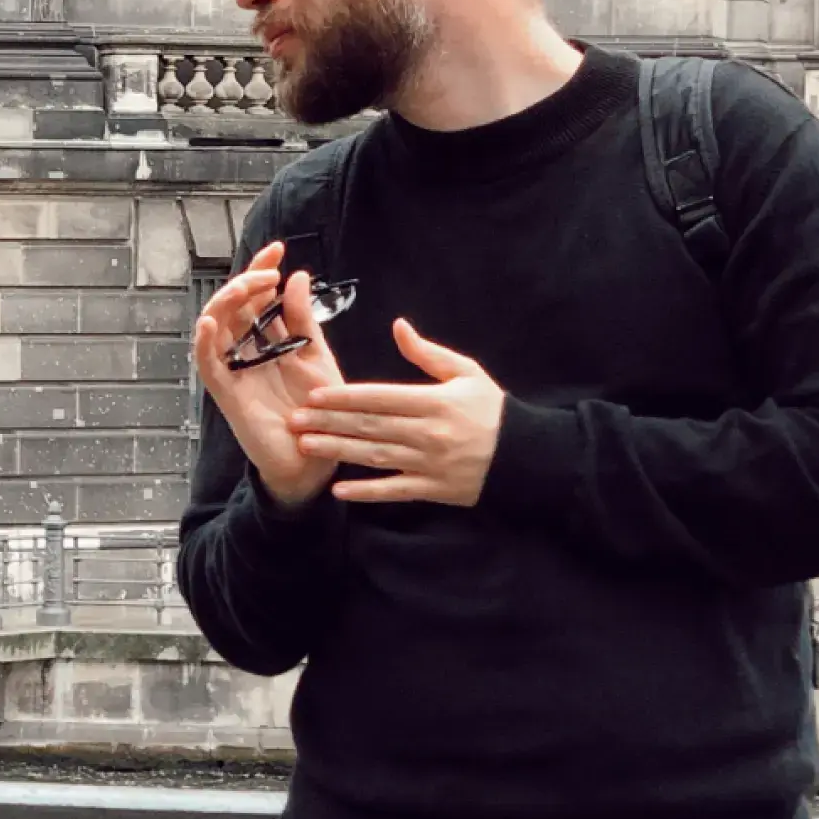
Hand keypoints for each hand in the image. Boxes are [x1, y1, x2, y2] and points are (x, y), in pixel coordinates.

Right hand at [193, 243, 344, 510]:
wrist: (315, 459)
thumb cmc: (316, 410)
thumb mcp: (316, 357)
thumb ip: (304, 321)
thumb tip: (297, 277)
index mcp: (267, 342)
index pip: (256, 297)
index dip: (261, 271)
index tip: (277, 250)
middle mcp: (246, 353)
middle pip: (232, 307)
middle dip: (246, 281)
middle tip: (269, 270)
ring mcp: (234, 372)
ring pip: (214, 328)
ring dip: (226, 302)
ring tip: (247, 286)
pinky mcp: (228, 395)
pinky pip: (208, 366)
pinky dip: (203, 343)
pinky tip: (208, 322)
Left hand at [290, 320, 504, 506]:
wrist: (524, 455)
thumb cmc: (491, 409)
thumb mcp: (466, 372)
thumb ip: (428, 353)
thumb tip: (397, 327)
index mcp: (433, 402)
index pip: (379, 397)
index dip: (345, 397)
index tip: (314, 395)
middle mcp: (427, 433)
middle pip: (369, 427)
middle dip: (329, 422)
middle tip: (294, 420)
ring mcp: (428, 464)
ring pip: (374, 457)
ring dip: (337, 451)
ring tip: (306, 445)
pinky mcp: (432, 490)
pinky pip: (394, 492)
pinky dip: (366, 492)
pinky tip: (338, 490)